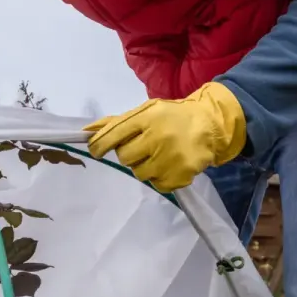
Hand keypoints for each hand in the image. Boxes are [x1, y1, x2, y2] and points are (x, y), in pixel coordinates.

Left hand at [84, 81, 247, 192]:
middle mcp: (158, 137)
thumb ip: (116, 122)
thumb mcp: (146, 111)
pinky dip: (159, 177)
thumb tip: (87, 131)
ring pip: (139, 173)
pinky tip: (168, 165)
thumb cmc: (171, 117)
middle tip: (142, 147)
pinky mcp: (181, 175)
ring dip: (144, 166)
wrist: (209, 125)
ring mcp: (171, 157)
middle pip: (124, 157)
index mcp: (147, 117)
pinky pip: (157, 185)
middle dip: (129, 153)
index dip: (99, 145)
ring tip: (157, 155)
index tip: (96, 150)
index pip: (114, 134)